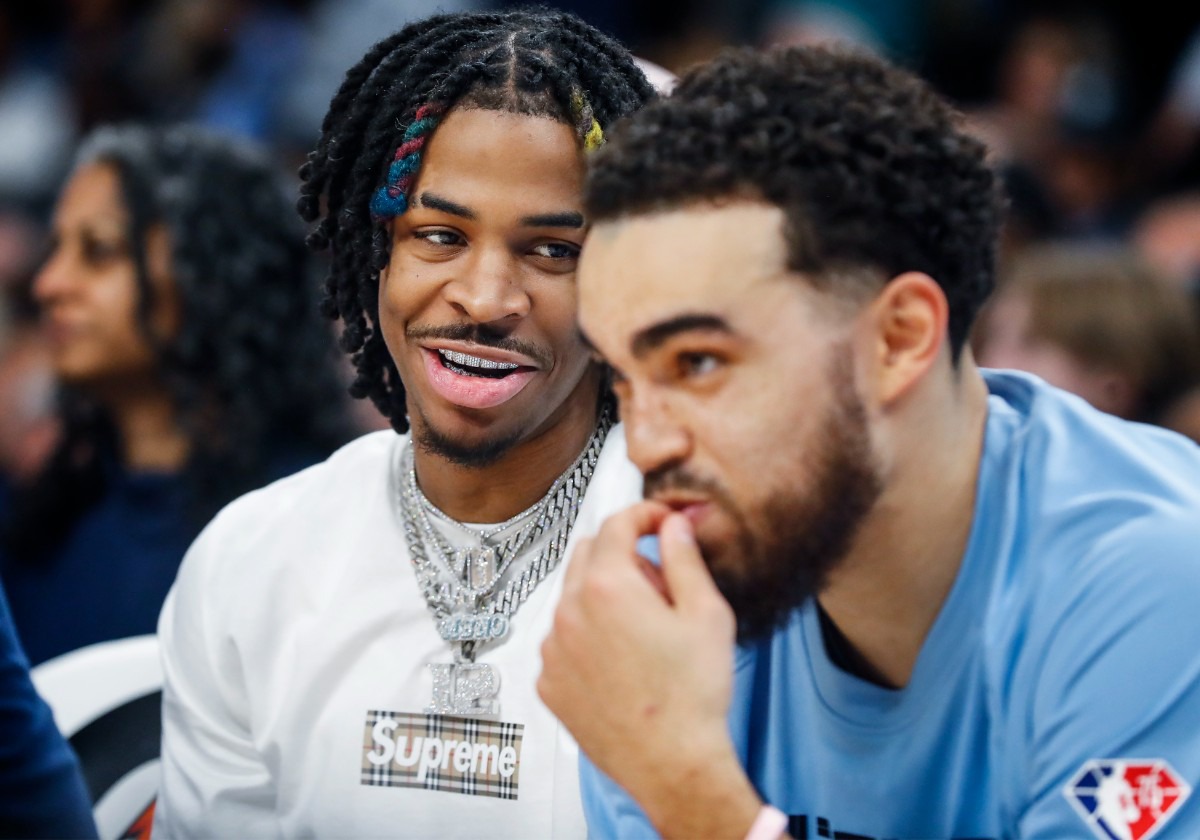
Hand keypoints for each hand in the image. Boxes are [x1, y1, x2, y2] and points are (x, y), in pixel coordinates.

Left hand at [538, 502, 762, 837]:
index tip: (664, 522)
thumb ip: (684, 557)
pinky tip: (622, 664)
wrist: (672, 765)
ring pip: (573, 597)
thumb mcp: (706, 613)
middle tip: (662, 586)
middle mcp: (568, 612)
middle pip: (589, 553)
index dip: (645, 514)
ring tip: (645, 633)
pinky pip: (563, 640)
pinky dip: (587, 637)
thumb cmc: (694, 693)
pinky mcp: (549, 683)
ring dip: (604, 596)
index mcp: (607, 586)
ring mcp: (552, 650)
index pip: (617, 523)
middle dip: (624, 553)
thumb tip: (672, 524)